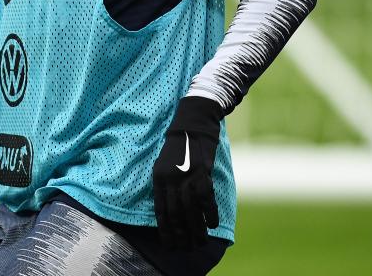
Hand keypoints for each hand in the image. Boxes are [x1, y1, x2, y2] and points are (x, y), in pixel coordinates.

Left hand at [152, 96, 222, 248]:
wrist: (191, 122)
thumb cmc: (178, 145)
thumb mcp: (164, 164)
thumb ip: (166, 185)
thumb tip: (169, 209)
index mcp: (158, 178)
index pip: (160, 210)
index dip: (165, 230)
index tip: (169, 244)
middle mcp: (170, 179)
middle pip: (175, 213)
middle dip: (180, 234)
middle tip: (185, 249)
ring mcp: (186, 176)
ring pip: (190, 210)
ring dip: (196, 229)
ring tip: (200, 243)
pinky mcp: (202, 172)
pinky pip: (206, 198)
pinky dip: (209, 213)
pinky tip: (212, 225)